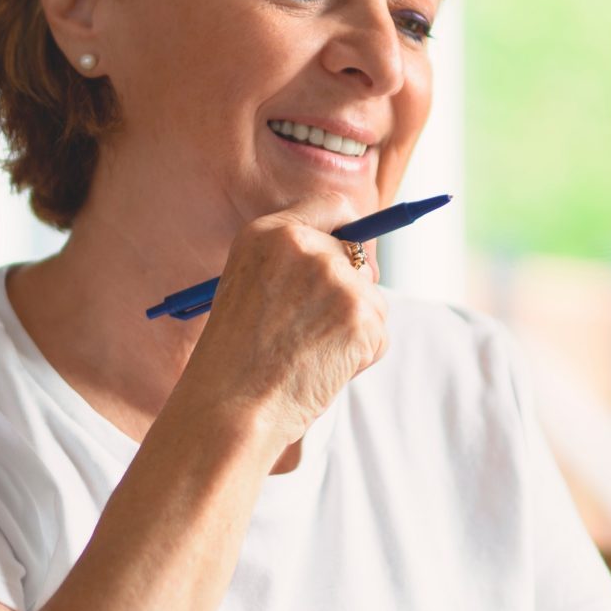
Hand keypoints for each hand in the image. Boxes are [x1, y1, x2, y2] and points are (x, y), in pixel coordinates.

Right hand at [171, 194, 387, 453]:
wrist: (232, 405)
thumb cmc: (234, 358)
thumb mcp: (247, 286)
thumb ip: (293, 262)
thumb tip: (357, 261)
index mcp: (269, 233)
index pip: (333, 205)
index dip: (347, 232)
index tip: (351, 253)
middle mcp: (306, 246)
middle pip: (360, 255)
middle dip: (353, 288)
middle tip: (323, 326)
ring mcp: (337, 279)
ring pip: (372, 299)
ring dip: (354, 328)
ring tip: (309, 355)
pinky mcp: (361, 315)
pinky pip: (379, 333)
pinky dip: (360, 356)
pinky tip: (323, 369)